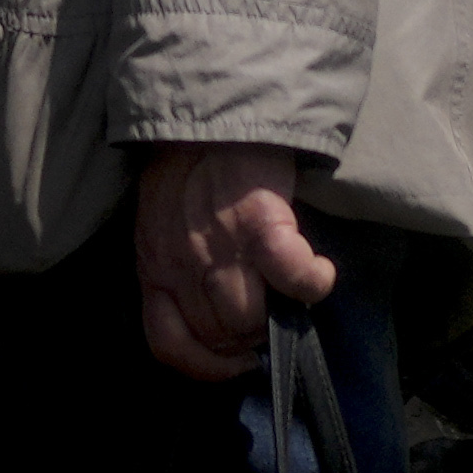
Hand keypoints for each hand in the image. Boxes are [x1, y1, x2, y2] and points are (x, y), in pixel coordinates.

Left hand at [134, 142, 335, 383]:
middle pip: (219, 335)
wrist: (211, 105)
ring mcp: (220, 244)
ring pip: (252, 316)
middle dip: (247, 337)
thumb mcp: (159, 223)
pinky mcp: (261, 220)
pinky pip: (290, 275)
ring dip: (279, 315)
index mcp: (153, 264)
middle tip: (268, 312)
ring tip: (292, 294)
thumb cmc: (187, 166)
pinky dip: (310, 283)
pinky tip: (319, 274)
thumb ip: (174, 266)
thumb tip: (212, 313)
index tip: (233, 362)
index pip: (168, 344)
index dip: (205, 367)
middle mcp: (182, 263)